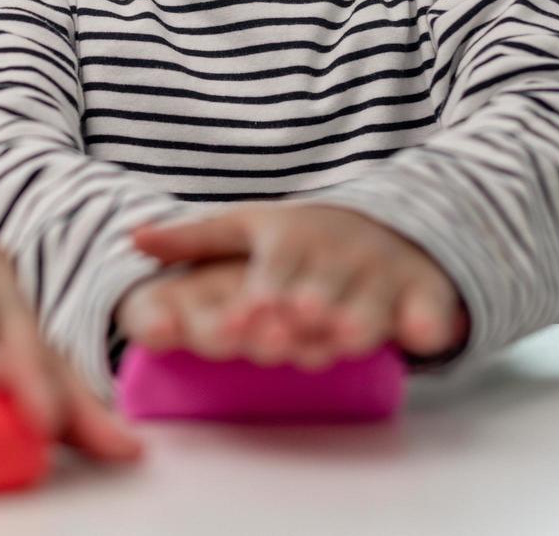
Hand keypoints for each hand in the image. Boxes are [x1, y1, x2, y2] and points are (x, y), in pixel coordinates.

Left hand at [0, 217, 141, 461]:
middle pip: (13, 323)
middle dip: (32, 374)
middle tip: (43, 420)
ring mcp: (10, 300)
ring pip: (42, 355)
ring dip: (72, 402)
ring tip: (113, 444)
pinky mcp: (19, 344)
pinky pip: (46, 382)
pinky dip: (72, 416)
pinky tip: (108, 446)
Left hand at [129, 203, 468, 366]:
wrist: (391, 224)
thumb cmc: (304, 238)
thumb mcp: (248, 227)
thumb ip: (193, 238)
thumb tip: (131, 237)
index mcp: (290, 242)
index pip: (269, 276)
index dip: (253, 303)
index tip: (234, 325)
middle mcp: (336, 257)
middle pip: (316, 295)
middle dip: (300, 316)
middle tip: (283, 335)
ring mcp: (382, 274)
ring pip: (368, 305)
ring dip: (354, 321)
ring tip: (338, 336)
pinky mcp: (424, 292)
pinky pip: (427, 308)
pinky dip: (425, 320)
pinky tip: (419, 333)